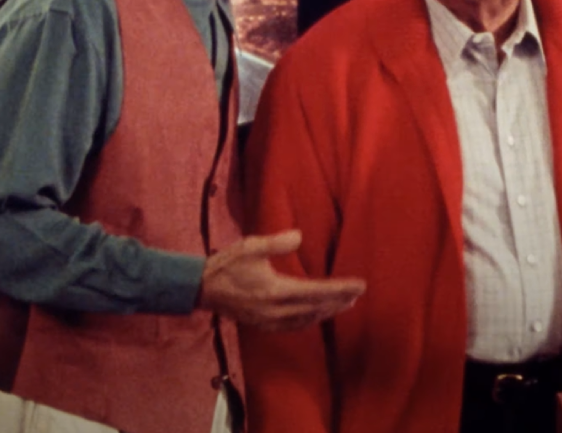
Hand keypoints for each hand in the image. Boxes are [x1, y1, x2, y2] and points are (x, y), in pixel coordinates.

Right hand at [197, 230, 365, 329]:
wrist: (202, 288)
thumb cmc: (227, 264)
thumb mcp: (251, 246)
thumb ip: (276, 242)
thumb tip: (299, 236)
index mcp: (276, 290)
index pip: (316, 291)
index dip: (340, 289)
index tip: (359, 285)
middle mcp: (276, 310)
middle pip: (316, 308)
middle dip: (339, 301)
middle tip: (358, 294)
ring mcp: (270, 321)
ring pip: (307, 320)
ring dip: (327, 312)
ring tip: (344, 304)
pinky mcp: (264, 325)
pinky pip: (294, 325)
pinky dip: (311, 320)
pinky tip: (318, 314)